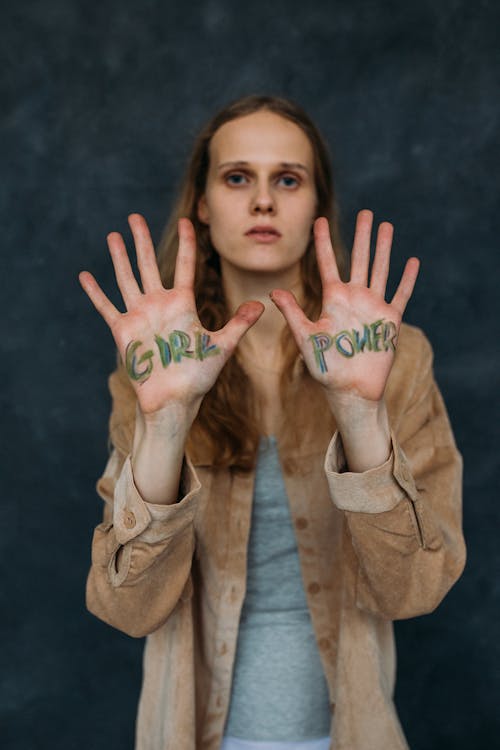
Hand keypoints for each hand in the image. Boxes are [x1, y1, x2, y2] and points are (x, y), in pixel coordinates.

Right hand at [79, 214, 263, 414]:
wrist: (174, 399)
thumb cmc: (198, 375)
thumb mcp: (222, 346)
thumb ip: (239, 323)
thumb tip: (261, 304)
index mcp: (183, 304)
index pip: (184, 265)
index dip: (186, 243)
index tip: (186, 221)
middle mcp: (159, 304)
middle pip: (148, 264)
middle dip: (141, 240)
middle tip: (134, 217)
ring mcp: (140, 316)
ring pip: (127, 278)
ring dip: (119, 257)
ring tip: (113, 235)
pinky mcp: (123, 331)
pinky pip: (106, 307)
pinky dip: (95, 292)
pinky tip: (85, 275)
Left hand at [270, 209, 419, 405]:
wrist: (350, 389)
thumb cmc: (324, 367)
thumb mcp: (306, 337)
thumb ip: (293, 313)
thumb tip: (274, 291)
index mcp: (332, 300)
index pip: (328, 264)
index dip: (323, 242)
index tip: (319, 219)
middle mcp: (353, 299)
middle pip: (359, 260)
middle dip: (362, 236)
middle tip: (366, 212)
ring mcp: (372, 308)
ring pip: (380, 270)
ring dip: (384, 249)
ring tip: (386, 226)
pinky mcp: (389, 321)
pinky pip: (401, 295)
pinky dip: (407, 279)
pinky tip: (411, 261)